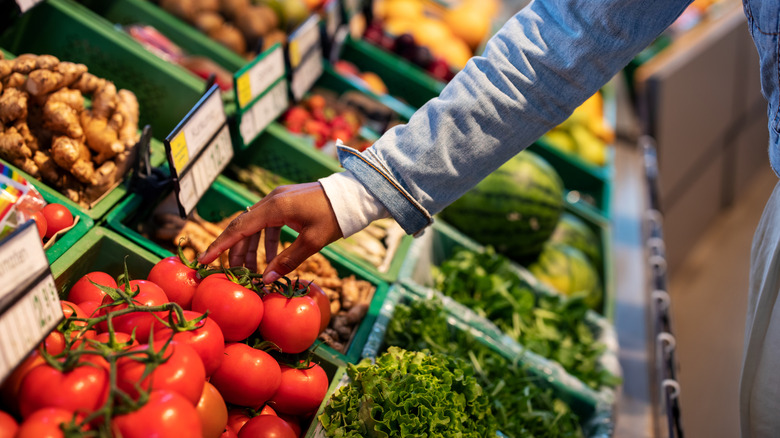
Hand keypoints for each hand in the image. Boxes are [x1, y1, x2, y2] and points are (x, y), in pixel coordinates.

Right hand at [197, 182, 342, 282]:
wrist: (353, 196)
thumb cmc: (334, 217)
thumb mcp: (312, 242)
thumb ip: (288, 261)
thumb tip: (267, 280)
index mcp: (274, 207)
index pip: (238, 228)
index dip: (220, 246)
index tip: (204, 260)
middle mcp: (271, 200)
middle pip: (243, 227)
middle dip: (235, 252)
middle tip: (232, 274)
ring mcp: (278, 199)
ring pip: (255, 226)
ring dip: (251, 248)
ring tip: (250, 271)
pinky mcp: (286, 202)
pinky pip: (268, 223)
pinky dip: (265, 241)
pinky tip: (269, 258)